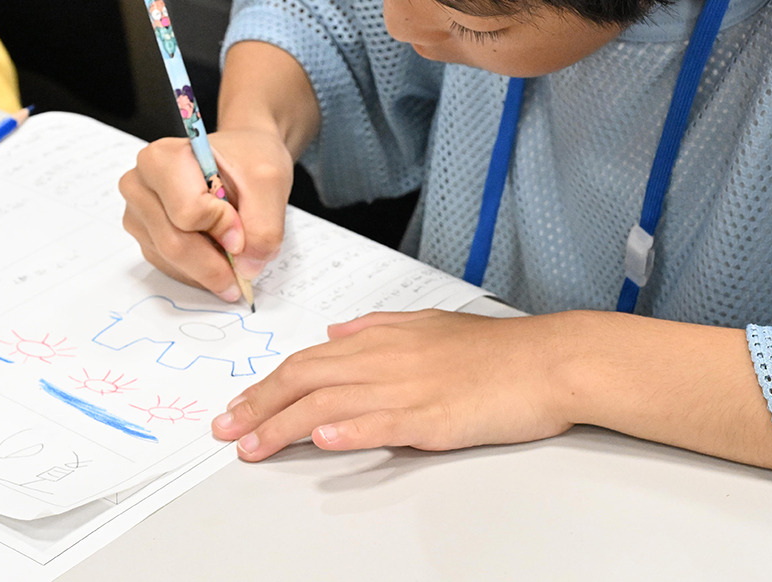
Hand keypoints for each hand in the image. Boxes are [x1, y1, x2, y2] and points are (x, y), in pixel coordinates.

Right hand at [119, 128, 294, 303]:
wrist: (239, 159)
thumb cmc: (247, 160)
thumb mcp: (269, 182)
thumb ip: (263, 226)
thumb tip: (247, 269)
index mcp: (162, 159)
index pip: (187, 211)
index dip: (222, 227)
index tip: (242, 227)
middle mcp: (140, 185)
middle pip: (174, 243)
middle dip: (214, 264)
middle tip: (245, 269)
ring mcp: (138, 214)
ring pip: (172, 261)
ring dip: (209, 270)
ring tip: (233, 254)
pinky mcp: (144, 237)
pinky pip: (170, 268)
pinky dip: (199, 273)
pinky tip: (217, 258)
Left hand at [211, 309, 574, 460]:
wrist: (547, 360)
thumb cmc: (492, 348)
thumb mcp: (425, 324)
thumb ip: (375, 327)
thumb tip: (335, 332)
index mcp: (379, 338)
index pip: (306, 361)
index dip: (266, 385)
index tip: (238, 405)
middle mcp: (383, 359)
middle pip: (304, 380)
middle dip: (258, 406)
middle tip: (224, 430)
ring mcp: (407, 388)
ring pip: (330, 404)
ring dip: (284, 427)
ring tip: (252, 447)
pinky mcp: (434, 415)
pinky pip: (382, 423)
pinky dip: (348, 430)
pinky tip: (322, 440)